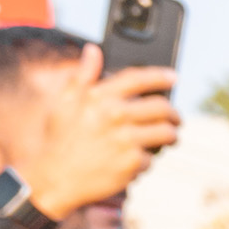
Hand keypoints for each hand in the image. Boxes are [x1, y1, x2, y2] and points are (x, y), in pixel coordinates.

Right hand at [13, 65, 179, 217]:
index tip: (173, 78)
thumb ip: (82, 75)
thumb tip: (93, 49)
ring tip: (167, 138)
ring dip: (170, 135)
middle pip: (162, 107)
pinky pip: (153, 158)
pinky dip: (148, 159)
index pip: (138, 79)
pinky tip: (138, 160)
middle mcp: (114, 115)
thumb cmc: (59, 138)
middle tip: (174, 118)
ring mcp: (125, 139)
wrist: (53, 178)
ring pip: (166, 133)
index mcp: (98, 97)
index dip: (160, 76)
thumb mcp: (64, 103)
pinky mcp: (132, 162)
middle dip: (173, 113)